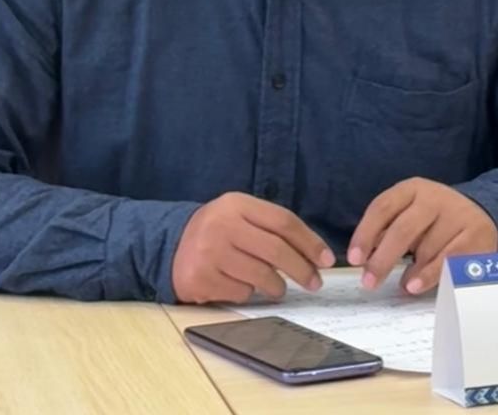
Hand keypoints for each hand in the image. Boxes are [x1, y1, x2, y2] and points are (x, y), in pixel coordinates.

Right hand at [172, 192, 335, 304]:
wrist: (170, 246)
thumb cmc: (218, 231)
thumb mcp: (241, 215)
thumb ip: (272, 227)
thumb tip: (315, 254)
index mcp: (236, 204)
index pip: (283, 221)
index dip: (309, 242)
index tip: (327, 259)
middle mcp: (222, 225)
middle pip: (276, 250)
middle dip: (302, 269)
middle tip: (315, 282)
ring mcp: (210, 253)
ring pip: (261, 276)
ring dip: (277, 286)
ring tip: (278, 287)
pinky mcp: (201, 279)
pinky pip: (241, 293)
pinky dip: (249, 293)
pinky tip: (241, 284)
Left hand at [347, 178, 497, 294]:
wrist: (482, 214)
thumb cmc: (435, 219)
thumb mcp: (410, 214)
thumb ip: (387, 231)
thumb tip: (363, 258)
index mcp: (412, 189)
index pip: (383, 207)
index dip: (366, 233)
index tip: (354, 259)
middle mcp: (434, 198)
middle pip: (403, 229)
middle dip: (382, 259)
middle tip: (368, 282)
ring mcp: (457, 215)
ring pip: (426, 248)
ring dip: (409, 271)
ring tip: (402, 285)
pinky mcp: (476, 236)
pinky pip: (448, 260)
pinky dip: (429, 275)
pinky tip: (415, 285)